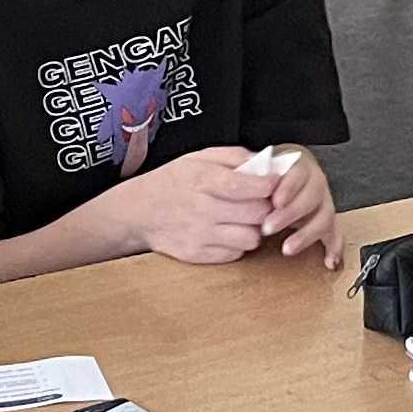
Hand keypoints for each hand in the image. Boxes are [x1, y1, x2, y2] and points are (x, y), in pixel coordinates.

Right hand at [97, 146, 277, 265]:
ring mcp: (199, 234)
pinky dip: (239, 244)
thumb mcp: (199, 157)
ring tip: (247, 219)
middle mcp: (201, 208)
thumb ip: (235, 156)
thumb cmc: (174, 181)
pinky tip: (231, 231)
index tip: (274, 182)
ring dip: (256, 228)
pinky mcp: (197, 255)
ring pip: (251, 238)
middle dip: (267, 207)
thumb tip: (267, 163)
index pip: (247, 186)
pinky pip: (235, 254)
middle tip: (264, 202)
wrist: (138, 212)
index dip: (269, 185)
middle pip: (256, 214)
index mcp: (202, 179)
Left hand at [253, 147, 346, 271]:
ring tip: (287, 249)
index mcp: (300, 165)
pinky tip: (329, 262)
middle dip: (291, 215)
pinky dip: (334, 248)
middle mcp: (316, 182)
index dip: (289, 188)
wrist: (284, 171)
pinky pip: (336, 233)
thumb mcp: (260, 165)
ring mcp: (324, 201)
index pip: (298, 174)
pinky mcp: (327, 219)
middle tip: (267, 228)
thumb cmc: (267, 172)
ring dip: (306, 235)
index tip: (275, 202)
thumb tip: (241, 181)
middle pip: (312, 197)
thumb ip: (254, 173)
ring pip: (325, 217)